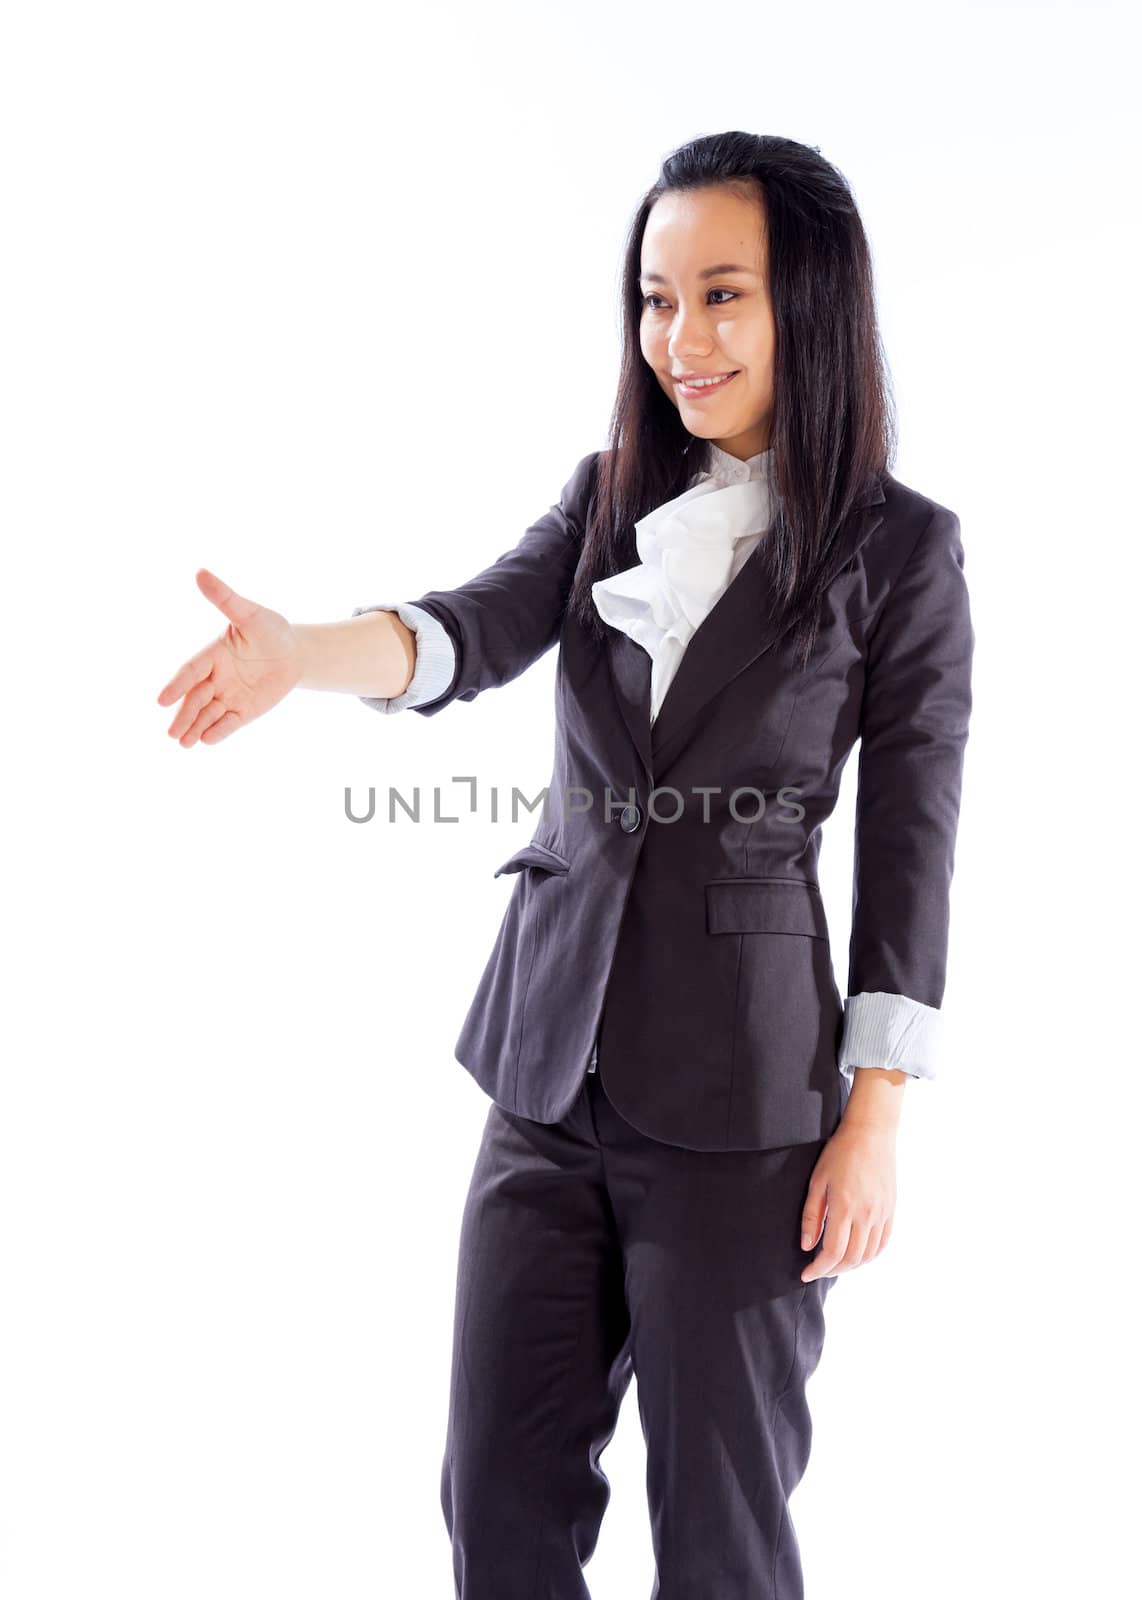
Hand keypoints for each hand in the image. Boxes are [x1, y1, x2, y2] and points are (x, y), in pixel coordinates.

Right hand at [157, 568, 300, 745]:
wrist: (294, 653)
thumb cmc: (270, 629)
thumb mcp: (250, 613)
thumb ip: (226, 599)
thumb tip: (200, 572)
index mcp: (213, 654)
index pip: (191, 671)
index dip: (177, 685)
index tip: (161, 700)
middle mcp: (216, 678)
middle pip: (195, 698)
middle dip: (184, 715)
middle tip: (171, 734)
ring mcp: (228, 696)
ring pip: (208, 714)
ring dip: (195, 728)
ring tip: (183, 743)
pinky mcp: (243, 711)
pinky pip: (228, 723)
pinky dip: (218, 732)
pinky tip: (207, 740)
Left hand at [799, 1115, 896, 1281]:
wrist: (871, 1134)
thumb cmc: (839, 1153)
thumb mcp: (817, 1181)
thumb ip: (812, 1216)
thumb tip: (807, 1246)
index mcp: (845, 1207)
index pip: (833, 1252)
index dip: (819, 1268)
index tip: (806, 1274)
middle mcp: (867, 1214)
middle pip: (851, 1258)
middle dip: (832, 1270)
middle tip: (818, 1269)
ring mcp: (882, 1214)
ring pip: (868, 1255)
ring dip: (850, 1265)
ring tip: (834, 1263)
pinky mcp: (891, 1210)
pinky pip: (882, 1243)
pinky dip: (869, 1256)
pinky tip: (856, 1254)